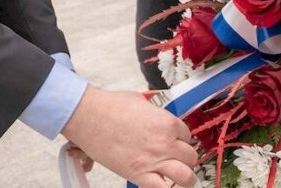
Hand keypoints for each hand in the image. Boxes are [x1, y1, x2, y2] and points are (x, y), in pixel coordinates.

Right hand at [61, 86, 197, 187]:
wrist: (90, 116)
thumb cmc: (110, 106)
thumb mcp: (139, 101)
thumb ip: (152, 112)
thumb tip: (153, 116)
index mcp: (167, 123)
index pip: (187, 136)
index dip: (181, 140)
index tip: (174, 142)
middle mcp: (166, 143)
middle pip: (190, 157)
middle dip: (185, 159)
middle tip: (175, 159)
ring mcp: (154, 160)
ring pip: (186, 176)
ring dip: (185, 178)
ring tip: (179, 178)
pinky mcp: (139, 174)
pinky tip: (161, 185)